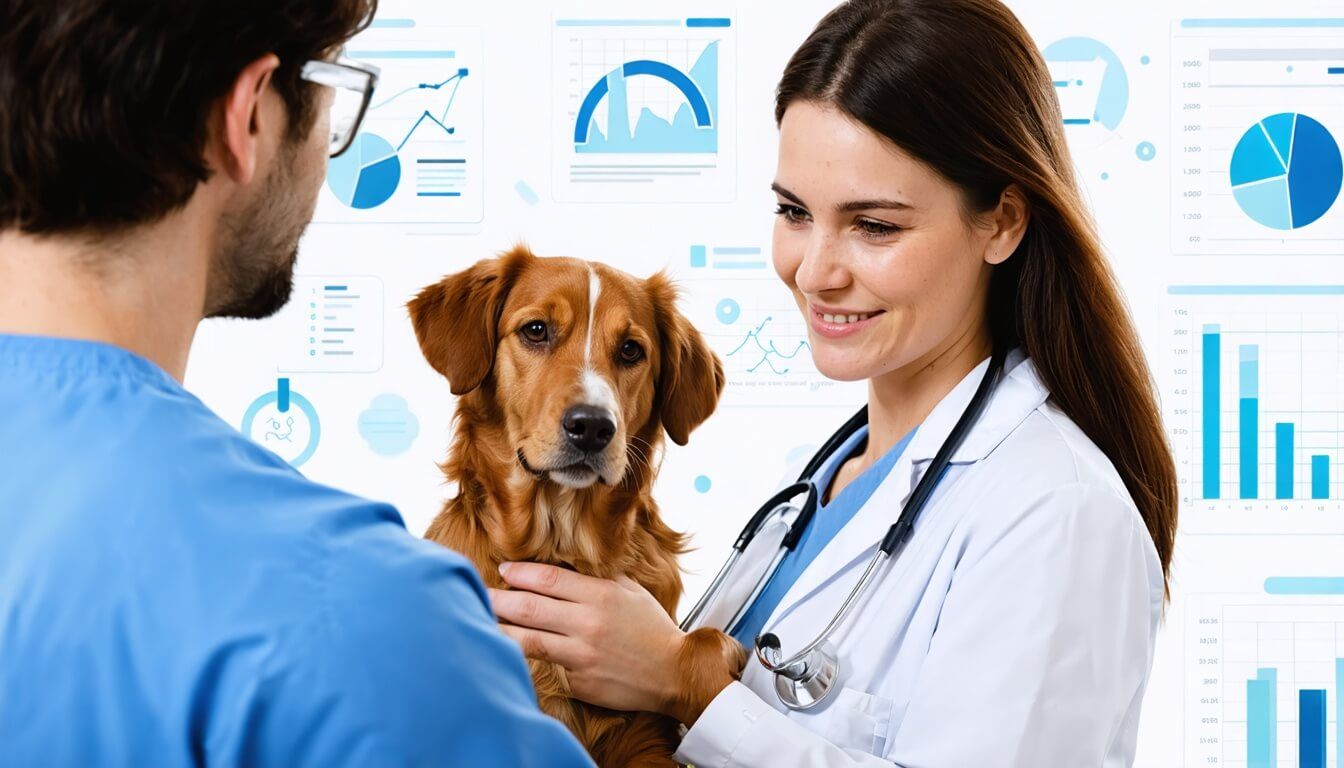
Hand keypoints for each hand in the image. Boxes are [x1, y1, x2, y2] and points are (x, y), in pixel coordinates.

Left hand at [490, 562, 737, 725]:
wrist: (673, 672)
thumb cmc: (650, 628)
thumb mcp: (629, 591)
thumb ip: (595, 578)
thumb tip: (561, 567)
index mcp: (600, 595)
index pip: (547, 578)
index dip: (520, 573)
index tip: (504, 571)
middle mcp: (588, 623)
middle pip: (529, 607)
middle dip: (497, 599)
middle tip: (479, 593)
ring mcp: (582, 655)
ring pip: (528, 639)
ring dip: (500, 629)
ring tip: (480, 621)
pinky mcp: (579, 681)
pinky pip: (548, 664)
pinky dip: (529, 656)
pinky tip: (510, 650)